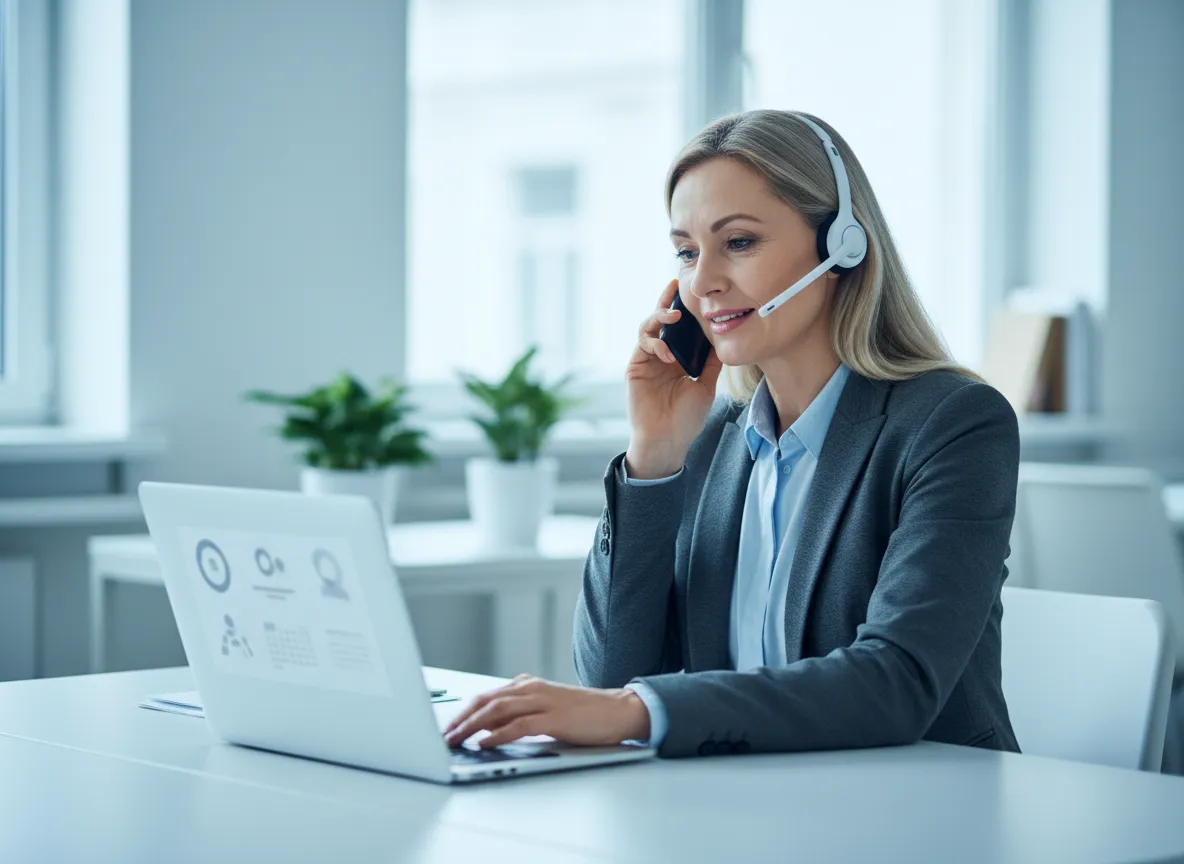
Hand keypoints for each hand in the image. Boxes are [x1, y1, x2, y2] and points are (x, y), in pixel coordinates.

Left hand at [443, 675, 649, 748]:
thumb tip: (487, 729)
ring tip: (455, 739)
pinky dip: (498, 734)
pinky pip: (519, 725)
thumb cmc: (584, 714)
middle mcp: (532, 689)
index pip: (487, 696)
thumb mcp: (546, 710)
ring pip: (498, 710)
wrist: (618, 710)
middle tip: (443, 735)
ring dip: (472, 726)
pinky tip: (485, 742)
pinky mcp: (554, 718)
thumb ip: (519, 714)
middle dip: (461, 719)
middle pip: (486, 701)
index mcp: (528, 685)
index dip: (463, 712)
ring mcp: (543, 701)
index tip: (447, 727)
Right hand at [626, 279, 723, 477]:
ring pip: (647, 327)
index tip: (694, 293)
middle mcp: (662, 355)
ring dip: (659, 317)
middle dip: (666, 301)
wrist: (668, 440)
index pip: (681, 328)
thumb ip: (712, 362)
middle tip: (674, 286)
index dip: (685, 310)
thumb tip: (724, 338)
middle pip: (661, 321)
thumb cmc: (687, 418)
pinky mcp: (635, 367)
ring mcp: (647, 360)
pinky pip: (642, 345)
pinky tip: (668, 353)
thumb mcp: (707, 386)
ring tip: (673, 316)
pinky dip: (655, 343)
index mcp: (679, 358)